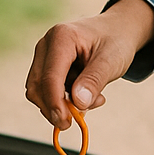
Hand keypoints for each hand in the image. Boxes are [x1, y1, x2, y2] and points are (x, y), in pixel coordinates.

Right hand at [25, 0, 153, 128]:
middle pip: (37, 86)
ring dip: (62, 105)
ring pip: (39, 91)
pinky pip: (48, 91)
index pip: (50, 77)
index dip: (55, 103)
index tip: (66, 123)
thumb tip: (78, 103)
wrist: (116, 31)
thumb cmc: (115, 42)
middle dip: (54, 108)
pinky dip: (65, 101)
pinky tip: (87, 96)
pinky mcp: (47, 67)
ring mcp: (44, 56)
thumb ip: (94, 81)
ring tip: (95, 100)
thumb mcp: (112, 61)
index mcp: (61, 38)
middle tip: (78, 120)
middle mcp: (46, 45)